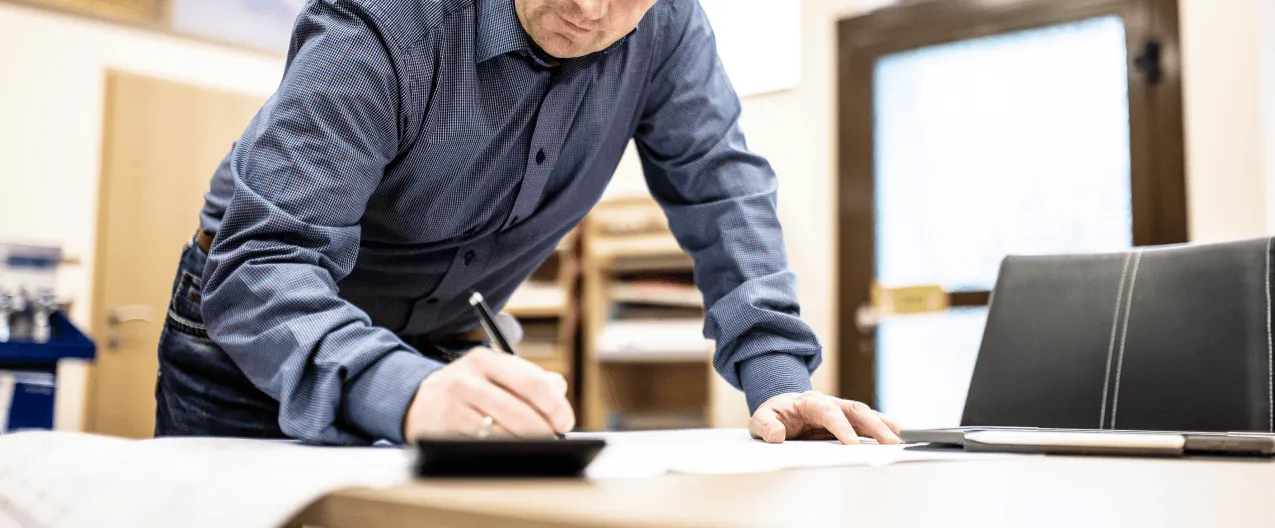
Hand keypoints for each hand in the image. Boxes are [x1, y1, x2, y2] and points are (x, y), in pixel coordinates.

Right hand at [403, 347, 573, 439]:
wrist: (415, 401)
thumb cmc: (467, 389)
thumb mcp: (493, 373)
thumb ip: (528, 378)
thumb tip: (558, 389)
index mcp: (486, 360)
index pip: (532, 382)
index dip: (555, 406)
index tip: (564, 422)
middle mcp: (467, 378)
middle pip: (518, 410)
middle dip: (543, 431)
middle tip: (554, 440)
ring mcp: (452, 404)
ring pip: (501, 431)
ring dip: (524, 444)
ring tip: (535, 448)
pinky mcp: (442, 429)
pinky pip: (481, 445)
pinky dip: (501, 451)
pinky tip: (510, 452)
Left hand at [748, 391, 901, 444]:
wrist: (781, 407)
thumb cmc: (773, 415)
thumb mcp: (760, 419)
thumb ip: (765, 426)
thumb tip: (777, 435)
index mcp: (808, 402)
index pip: (828, 412)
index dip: (841, 427)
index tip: (852, 444)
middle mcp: (829, 403)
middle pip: (855, 409)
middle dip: (874, 425)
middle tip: (890, 442)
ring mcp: (840, 410)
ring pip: (865, 414)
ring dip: (884, 426)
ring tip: (900, 440)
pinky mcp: (847, 420)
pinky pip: (867, 422)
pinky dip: (883, 427)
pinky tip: (898, 435)